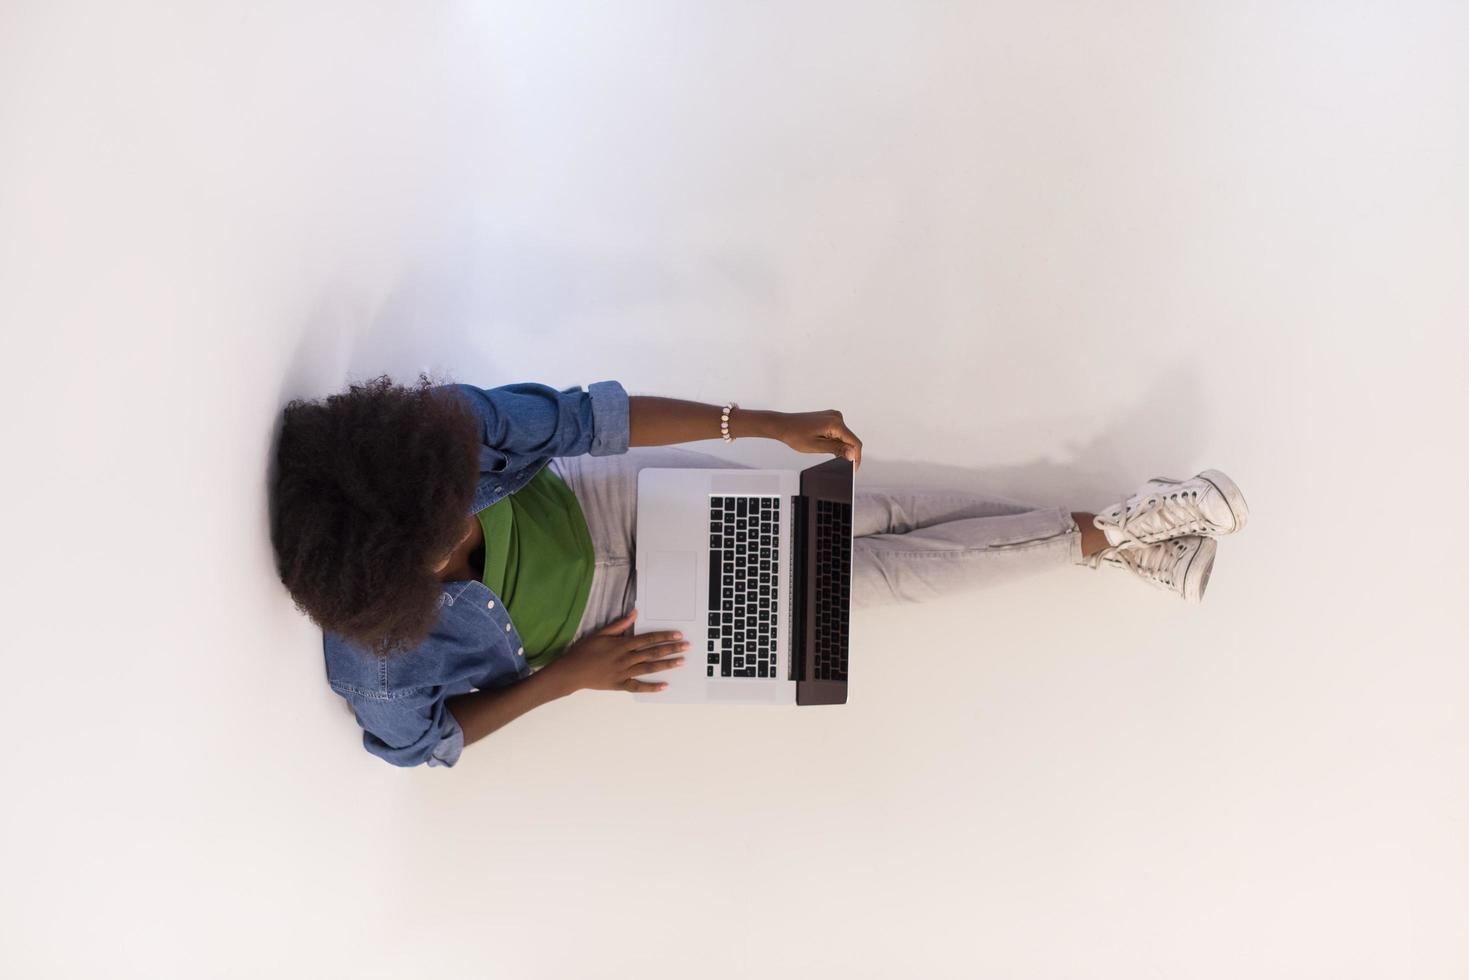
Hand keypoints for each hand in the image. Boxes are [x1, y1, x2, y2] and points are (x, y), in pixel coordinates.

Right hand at [547, 608, 688, 693]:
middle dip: (671, 649)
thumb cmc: (584, 651)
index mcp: (622, 645)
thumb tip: (634, 613)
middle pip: (653, 653)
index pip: (648, 639)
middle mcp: (626, 659)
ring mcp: (624, 673)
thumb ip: (619, 625)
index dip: (664, 636)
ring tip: (681, 662)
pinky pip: (638, 687)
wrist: (571, 672)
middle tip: (687, 647)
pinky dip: (652, 687)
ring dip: (666, 665)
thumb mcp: (600, 633)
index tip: (677, 635)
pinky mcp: (620, 685)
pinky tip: (665, 686)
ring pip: (649, 668)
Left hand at [772, 409, 862, 471]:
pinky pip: (839, 433)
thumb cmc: (795, 435)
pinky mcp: (829, 419)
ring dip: (841, 448)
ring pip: (845, 437)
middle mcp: (836, 417)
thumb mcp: (817, 446)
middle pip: (851, 440)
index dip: (856, 458)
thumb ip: (837, 449)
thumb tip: (853, 454)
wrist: (783, 425)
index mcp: (835, 423)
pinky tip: (827, 447)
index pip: (855, 443)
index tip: (853, 469)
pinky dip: (836, 442)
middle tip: (841, 465)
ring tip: (828, 454)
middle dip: (848, 453)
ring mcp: (833, 417)